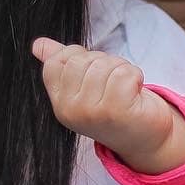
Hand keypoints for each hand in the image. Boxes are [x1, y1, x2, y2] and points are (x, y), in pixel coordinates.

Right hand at [32, 37, 184, 173]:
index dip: (80, 56)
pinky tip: (136, 93)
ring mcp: (92, 112)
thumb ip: (62, 65)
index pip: (56, 62)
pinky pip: (124, 73)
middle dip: (104, 62)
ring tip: (126, 89)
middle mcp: (71, 110)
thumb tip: (38, 44)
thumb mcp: (85, 87)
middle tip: (115, 84)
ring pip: (104, 64)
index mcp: (59, 103)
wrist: (146, 139)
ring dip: (122, 69)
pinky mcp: (116, 110)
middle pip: (82, 60)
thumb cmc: (116, 108)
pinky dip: (135, 76)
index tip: (96, 73)